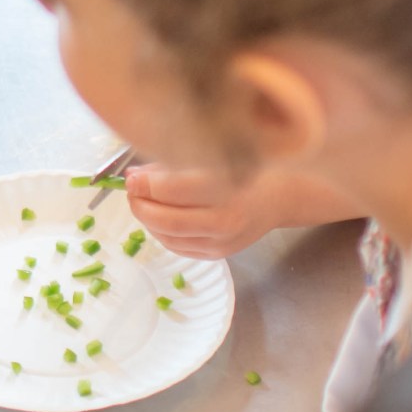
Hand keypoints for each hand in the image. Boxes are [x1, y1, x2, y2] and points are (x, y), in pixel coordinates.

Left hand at [125, 164, 364, 260]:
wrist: (280, 197)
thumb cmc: (246, 167)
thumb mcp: (213, 156)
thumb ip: (174, 165)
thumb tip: (135, 174)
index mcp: (228, 189)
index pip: (173, 190)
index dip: (144, 184)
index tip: (131, 175)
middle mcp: (226, 220)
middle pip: (166, 219)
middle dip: (139, 204)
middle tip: (130, 189)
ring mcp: (222, 243)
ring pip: (167, 236)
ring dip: (146, 218)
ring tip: (141, 200)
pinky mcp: (217, 255)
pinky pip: (177, 247)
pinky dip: (160, 232)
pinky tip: (157, 215)